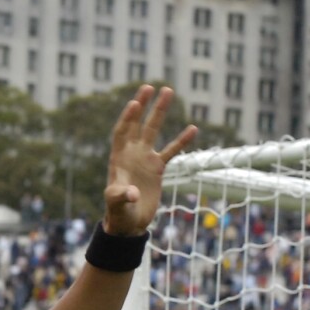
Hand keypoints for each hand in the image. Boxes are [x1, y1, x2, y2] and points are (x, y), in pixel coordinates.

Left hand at [103, 85, 198, 236]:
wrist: (129, 223)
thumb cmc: (118, 213)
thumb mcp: (116, 204)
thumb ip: (121, 196)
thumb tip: (132, 193)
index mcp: (118, 159)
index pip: (122, 133)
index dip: (128, 118)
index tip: (136, 103)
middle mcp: (131, 155)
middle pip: (137, 125)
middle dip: (143, 106)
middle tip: (150, 86)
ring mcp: (144, 159)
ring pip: (153, 131)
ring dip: (160, 112)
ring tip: (169, 90)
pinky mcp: (157, 168)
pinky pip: (171, 150)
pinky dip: (181, 140)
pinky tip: (193, 128)